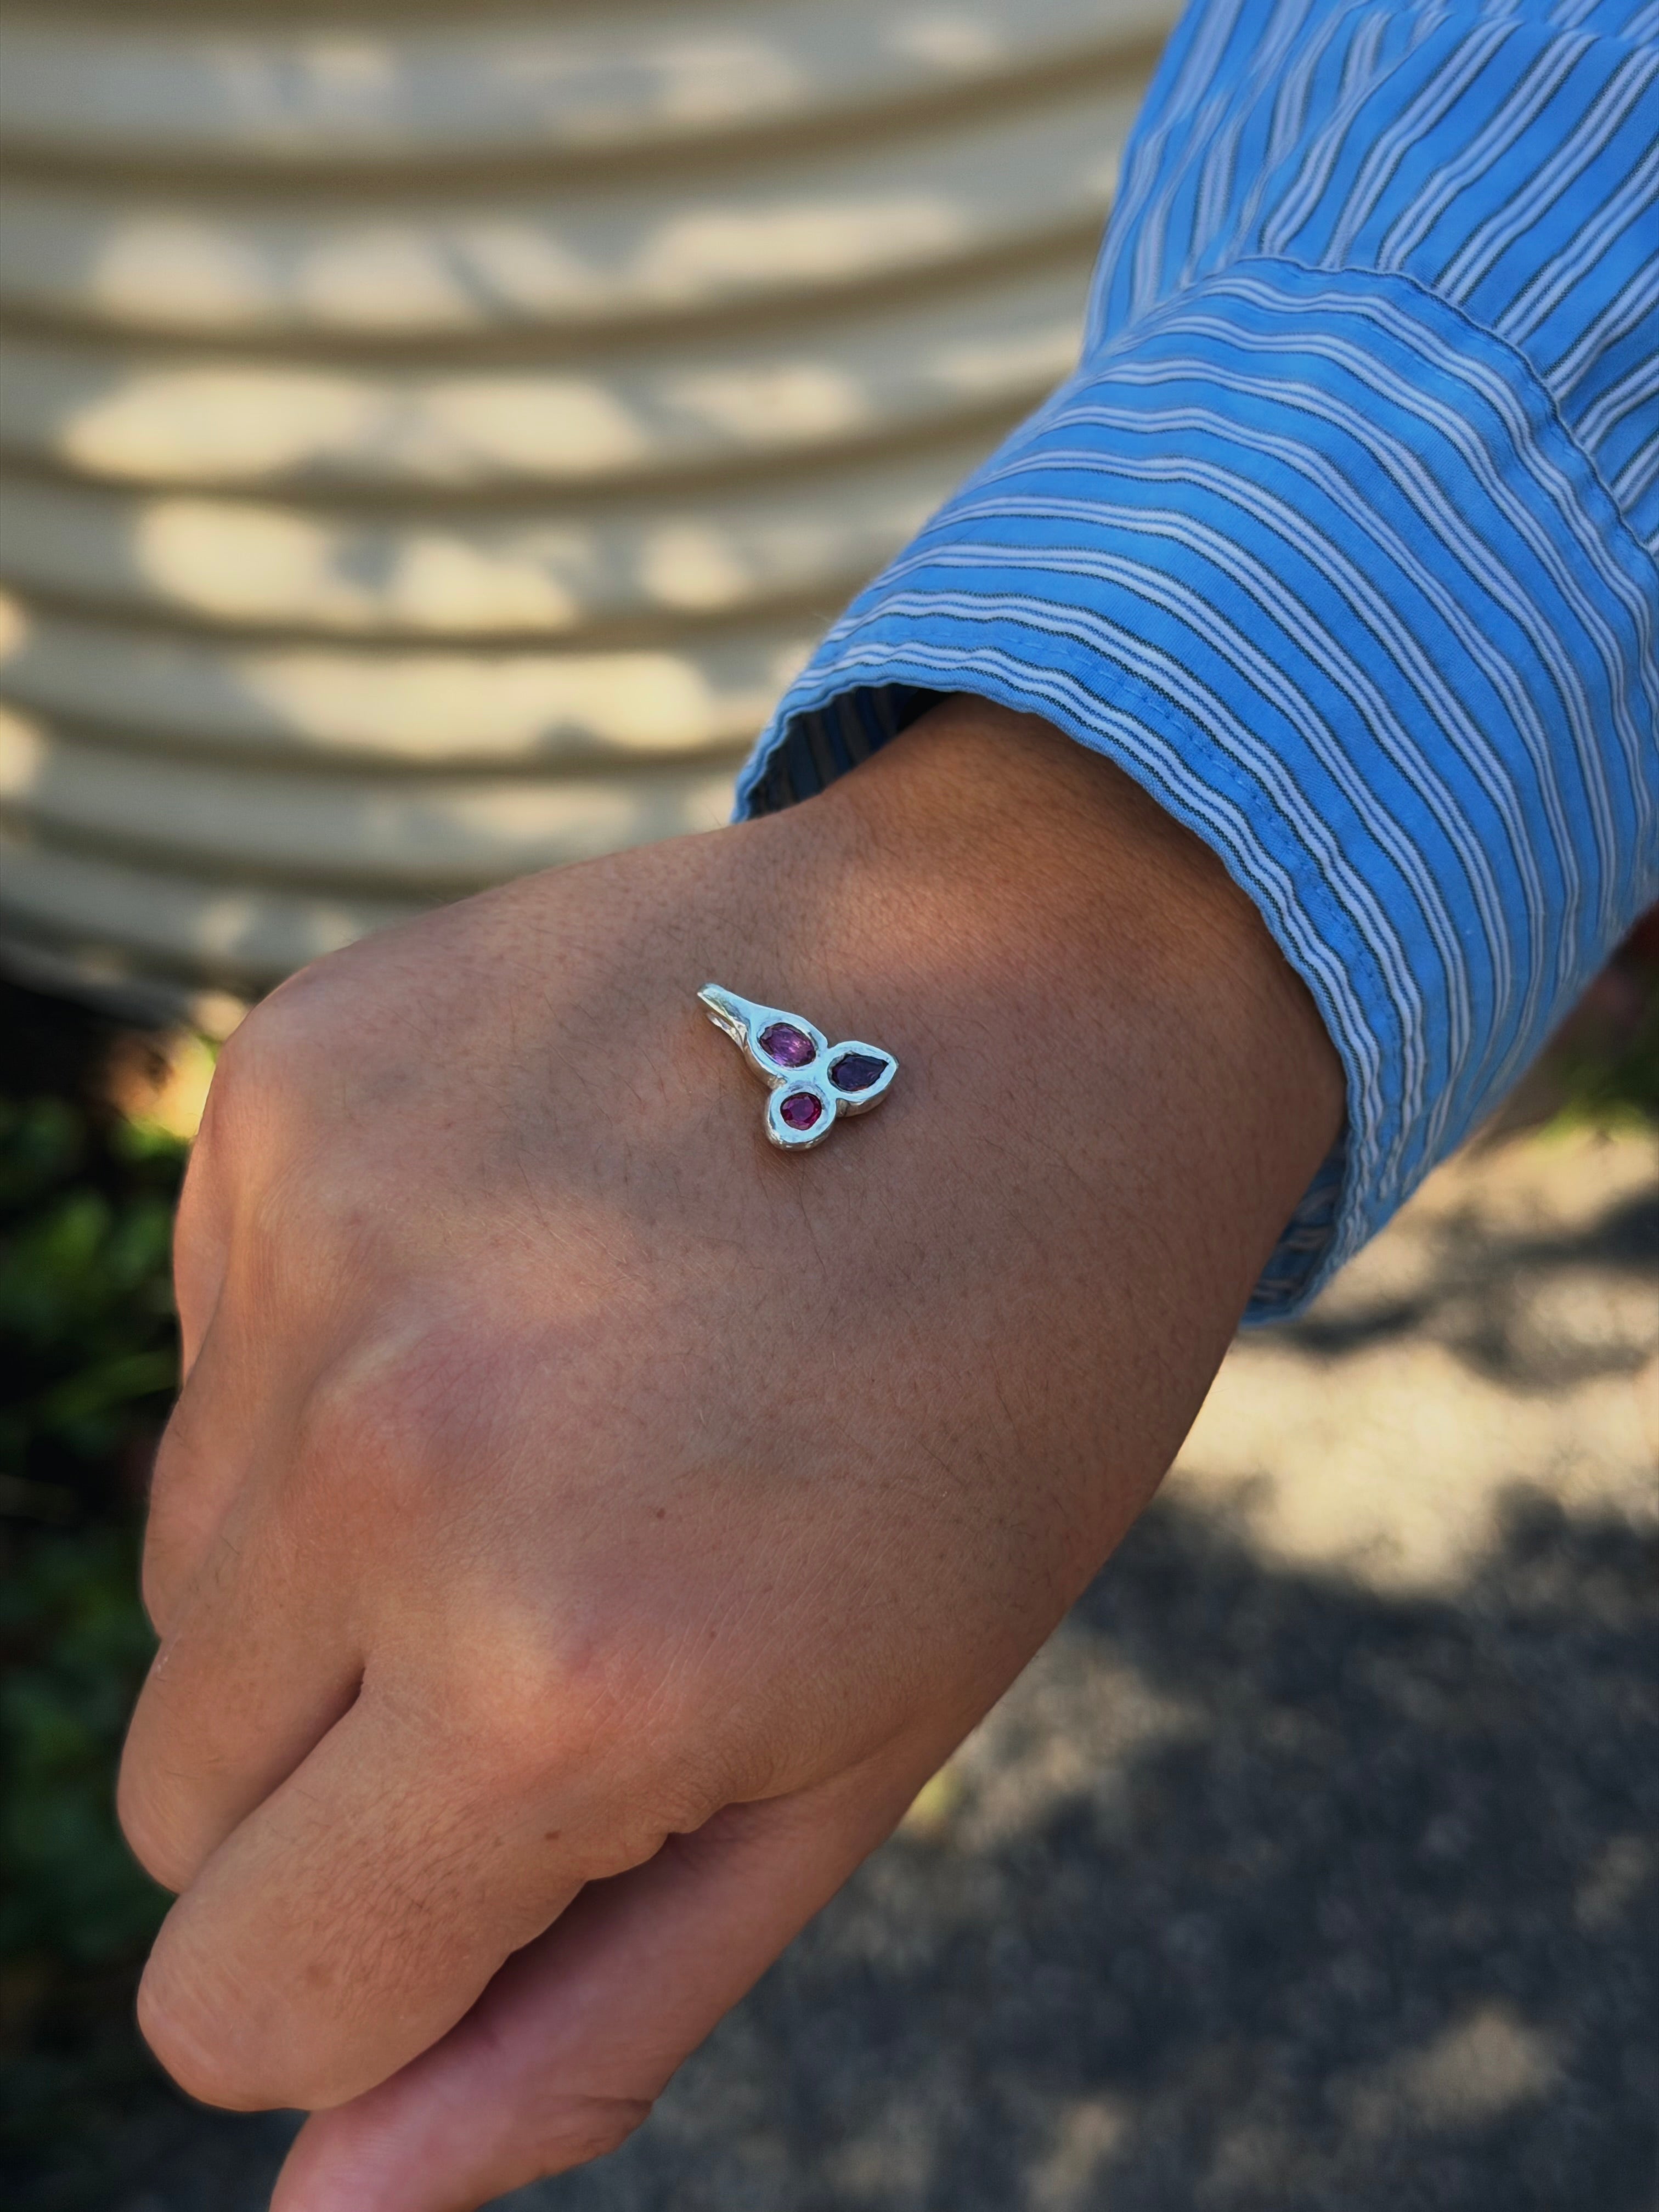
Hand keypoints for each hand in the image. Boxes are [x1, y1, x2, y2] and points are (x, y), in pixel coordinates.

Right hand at [119, 699, 1341, 2209]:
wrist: (1051, 987)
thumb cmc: (1000, 1401)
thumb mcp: (857, 1757)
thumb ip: (580, 2019)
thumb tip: (324, 2208)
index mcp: (554, 1679)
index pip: (239, 2002)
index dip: (370, 1960)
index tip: (514, 1840)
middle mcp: (387, 1459)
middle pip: (179, 1788)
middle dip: (353, 1756)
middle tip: (587, 1585)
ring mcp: (319, 1239)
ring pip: (181, 1564)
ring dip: (342, 1540)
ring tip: (584, 1395)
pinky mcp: (292, 1081)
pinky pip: (213, 1338)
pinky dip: (335, 1340)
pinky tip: (540, 1247)